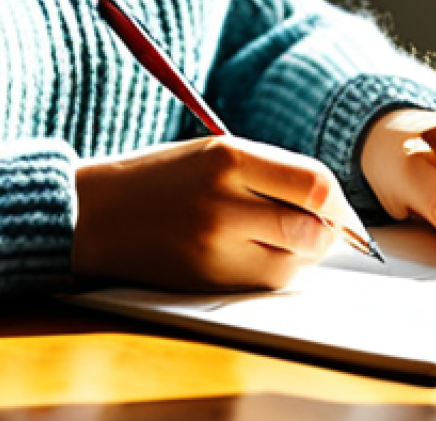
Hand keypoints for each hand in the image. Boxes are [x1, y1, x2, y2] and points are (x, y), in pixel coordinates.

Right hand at [72, 136, 349, 290]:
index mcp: (228, 158)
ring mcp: (214, 249)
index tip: (339, 205)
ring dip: (303, 253)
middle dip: (328, 231)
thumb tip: (333, 203)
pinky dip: (276, 270)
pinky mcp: (207, 282)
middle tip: (321, 224)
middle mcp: (224, 205)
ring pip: (295, 264)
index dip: (339, 200)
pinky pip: (265, 283)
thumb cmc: (164, 175)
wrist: (96, 213)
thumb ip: (273, 171)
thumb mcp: (216, 151)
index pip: (315, 184)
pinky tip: (256, 250)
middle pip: (313, 230)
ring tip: (280, 234)